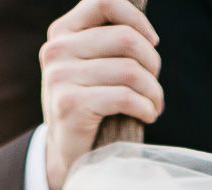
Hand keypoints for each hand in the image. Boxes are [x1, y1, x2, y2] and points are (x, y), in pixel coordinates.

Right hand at [40, 0, 163, 189]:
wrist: (66, 153)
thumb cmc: (90, 105)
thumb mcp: (92, 65)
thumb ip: (110, 40)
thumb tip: (148, 31)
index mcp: (63, 32)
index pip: (104, 2)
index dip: (137, 19)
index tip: (153, 42)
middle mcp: (56, 50)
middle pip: (126, 39)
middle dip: (152, 64)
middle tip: (154, 86)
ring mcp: (60, 77)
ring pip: (130, 70)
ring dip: (153, 92)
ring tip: (154, 105)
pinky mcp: (71, 105)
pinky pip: (125, 97)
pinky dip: (146, 107)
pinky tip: (148, 115)